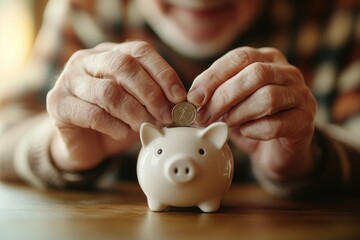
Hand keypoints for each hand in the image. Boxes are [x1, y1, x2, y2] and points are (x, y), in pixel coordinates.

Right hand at [47, 41, 185, 171]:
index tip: (179, 97)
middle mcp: (88, 60)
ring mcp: (70, 80)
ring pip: (109, 91)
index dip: (163, 73)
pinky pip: (92, 114)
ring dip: (135, 112)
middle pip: (124, 66)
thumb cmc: (117, 120)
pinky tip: (124, 133)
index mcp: (111, 54)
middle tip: (166, 115)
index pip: (140, 51)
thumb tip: (182, 102)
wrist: (85, 143)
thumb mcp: (139, 104)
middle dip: (151, 93)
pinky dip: (115, 126)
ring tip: (147, 125)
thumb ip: (156, 98)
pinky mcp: (58, 104)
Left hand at [188, 47, 316, 180]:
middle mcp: (288, 72)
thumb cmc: (251, 119)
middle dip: (223, 96)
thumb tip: (193, 98)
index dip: (213, 76)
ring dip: (238, 113)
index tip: (194, 97)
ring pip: (268, 97)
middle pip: (255, 74)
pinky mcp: (305, 121)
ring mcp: (301, 96)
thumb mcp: (230, 102)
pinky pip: (278, 124)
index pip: (240, 57)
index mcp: (267, 59)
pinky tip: (245, 133)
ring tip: (225, 124)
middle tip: (204, 116)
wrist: (278, 147)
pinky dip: (255, 130)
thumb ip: (215, 94)